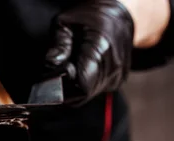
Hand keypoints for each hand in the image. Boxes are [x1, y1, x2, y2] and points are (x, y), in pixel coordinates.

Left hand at [45, 0, 168, 104]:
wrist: (117, 14)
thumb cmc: (89, 17)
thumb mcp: (65, 23)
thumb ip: (59, 45)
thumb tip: (52, 63)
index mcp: (102, 47)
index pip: (83, 85)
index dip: (67, 85)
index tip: (60, 75)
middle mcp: (115, 62)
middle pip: (87, 91)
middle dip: (71, 86)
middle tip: (66, 68)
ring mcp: (120, 72)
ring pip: (93, 93)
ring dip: (80, 85)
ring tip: (77, 65)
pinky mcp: (121, 78)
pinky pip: (100, 89)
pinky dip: (90, 83)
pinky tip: (87, 68)